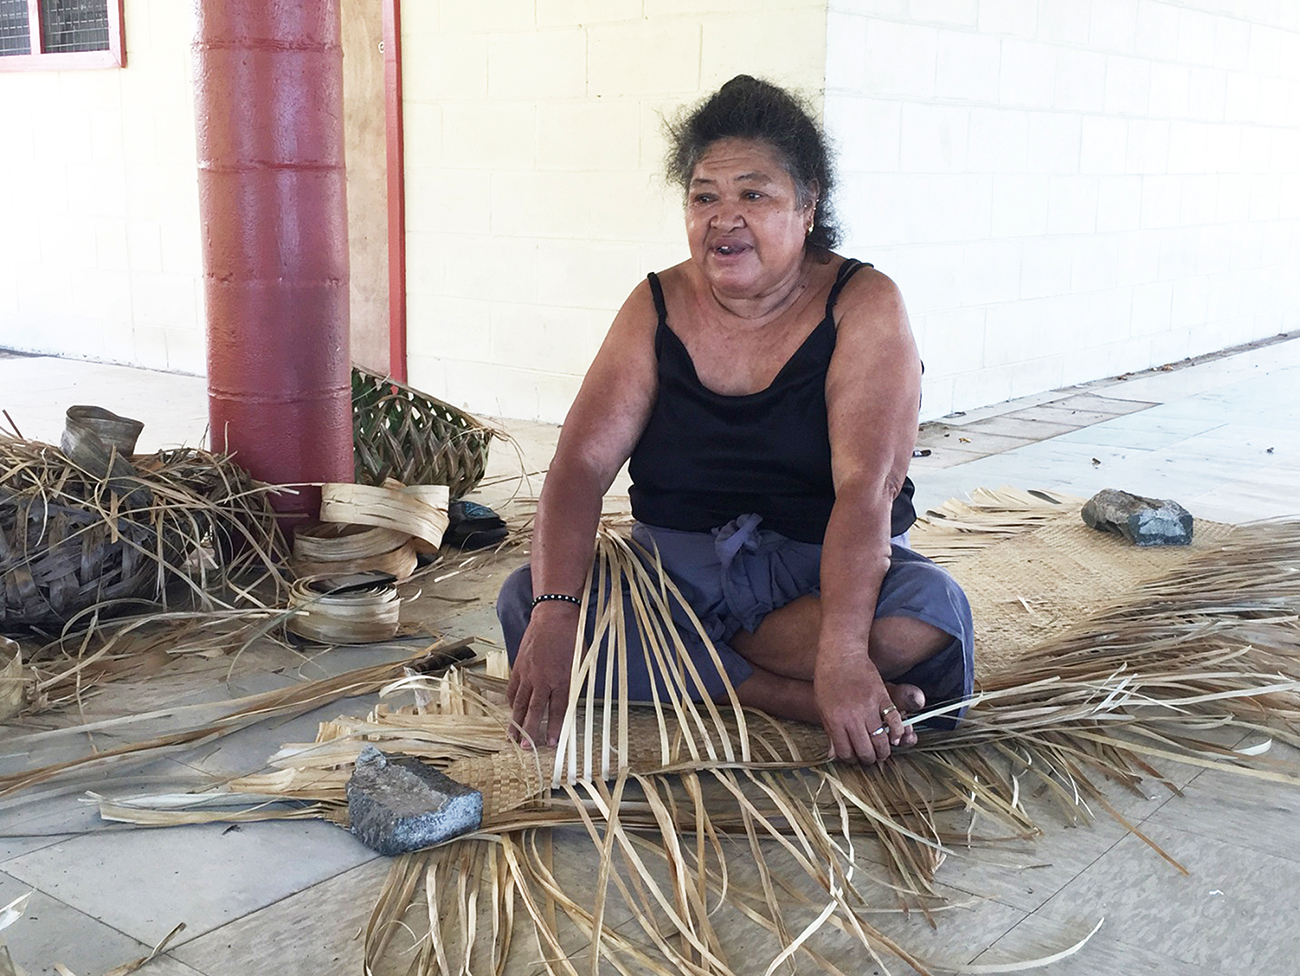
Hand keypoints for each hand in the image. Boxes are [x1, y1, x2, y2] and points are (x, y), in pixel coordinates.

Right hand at [506, 604, 579, 747]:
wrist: (553, 615)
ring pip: (519, 702)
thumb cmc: (572, 636)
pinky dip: (511, 700)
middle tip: (525, 748)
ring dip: (515, 721)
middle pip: (534, 711)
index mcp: (562, 679)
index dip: (553, 728)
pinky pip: (512, 688)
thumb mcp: (582, 660)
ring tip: (512, 737)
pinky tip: (510, 710)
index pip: (558, 710)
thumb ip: (577, 681)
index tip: (550, 743)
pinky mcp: (519, 665)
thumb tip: (575, 699)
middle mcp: (543, 679)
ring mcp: (528, 673)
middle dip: (529, 731)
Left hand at [813, 648, 909, 763]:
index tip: (853, 756)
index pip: (845, 752)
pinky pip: (895, 721)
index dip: (850, 759)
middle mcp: (852, 717)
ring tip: (882, 751)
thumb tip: (833, 755)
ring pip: (881, 740)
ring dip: (884, 750)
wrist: (841, 654)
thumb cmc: (828, 679)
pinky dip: (898, 732)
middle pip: (865, 751)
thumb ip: (830, 731)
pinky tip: (896, 737)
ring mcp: (869, 707)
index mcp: (835, 720)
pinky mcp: (882, 697)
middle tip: (870, 757)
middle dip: (868, 759)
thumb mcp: (822, 706)